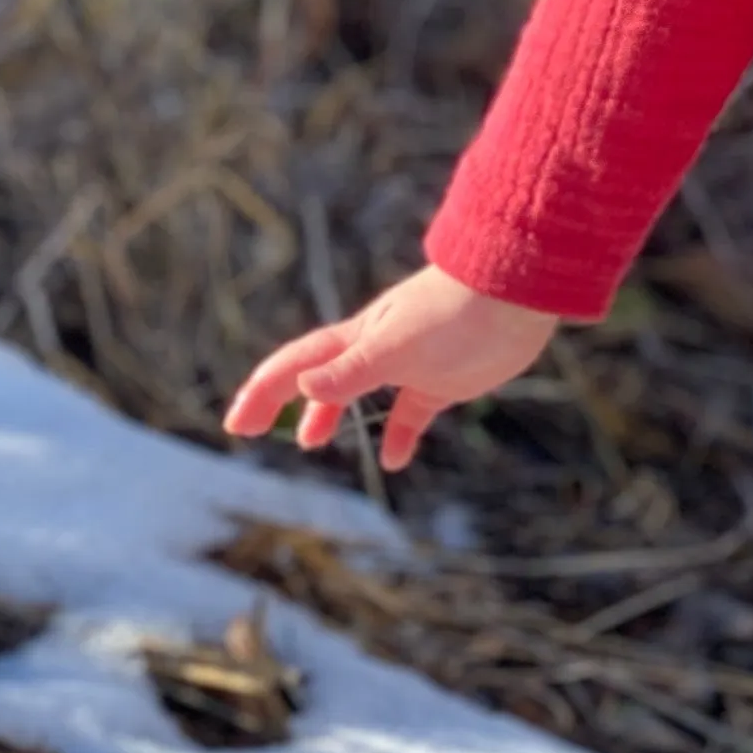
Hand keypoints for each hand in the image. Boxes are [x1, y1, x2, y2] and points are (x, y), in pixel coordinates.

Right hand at [223, 266, 561, 473]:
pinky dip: (398, 434)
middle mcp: (374, 350)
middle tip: (250, 428)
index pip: (295, 368)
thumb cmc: (454, 312)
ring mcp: (408, 364)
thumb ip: (352, 370)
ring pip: (356, 392)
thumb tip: (303, 388)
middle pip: (316, 379)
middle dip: (279, 400)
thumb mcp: (397, 346)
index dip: (262, 395)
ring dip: (329, 413)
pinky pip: (411, 412)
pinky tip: (395, 460)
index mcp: (356, 339)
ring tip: (311, 442)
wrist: (515, 292)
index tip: (237, 427)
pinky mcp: (443, 380)